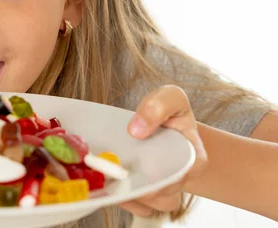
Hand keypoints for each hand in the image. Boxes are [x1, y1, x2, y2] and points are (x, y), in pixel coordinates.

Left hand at [119, 85, 207, 216]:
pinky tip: (110, 187)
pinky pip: (137, 207)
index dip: (174, 172)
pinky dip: (123, 200)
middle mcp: (179, 176)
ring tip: (115, 180)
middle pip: (169, 195)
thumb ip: (157, 106)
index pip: (191, 170)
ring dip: (133, 196)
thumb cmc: (165, 109)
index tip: (151, 165)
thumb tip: (136, 129)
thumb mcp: (168, 97)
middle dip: (148, 188)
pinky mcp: (143, 193)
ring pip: (153, 205)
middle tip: (126, 176)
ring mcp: (161, 188)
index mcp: (192, 154)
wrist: (154, 121)